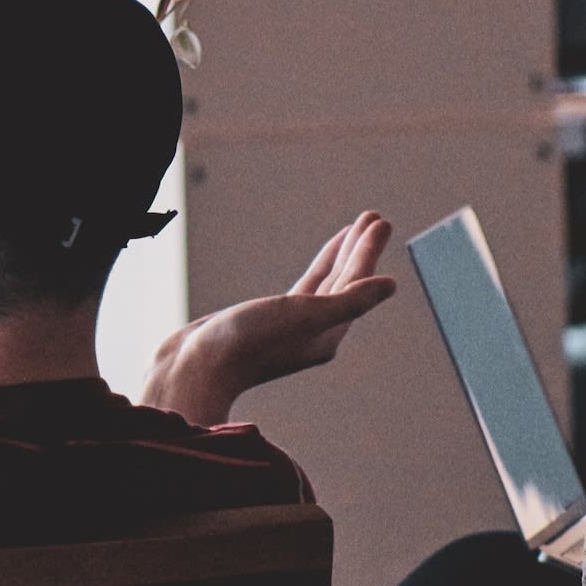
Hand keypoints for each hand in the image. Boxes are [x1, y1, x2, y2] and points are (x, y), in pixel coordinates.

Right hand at [140, 210, 396, 425]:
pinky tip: (321, 262)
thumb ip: (350, 301)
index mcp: (328, 334)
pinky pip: (303, 288)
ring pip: (325, 284)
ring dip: (340, 255)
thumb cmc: (247, 344)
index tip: (379, 222)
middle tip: (373, 218)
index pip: (356, 284)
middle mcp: (314, 332)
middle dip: (359, 249)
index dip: (368, 251)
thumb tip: (391, 285)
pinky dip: (317, 269)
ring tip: (353, 228)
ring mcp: (291, 327)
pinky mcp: (267, 321)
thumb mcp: (303, 316)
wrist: (195, 368)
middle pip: (346, 283)